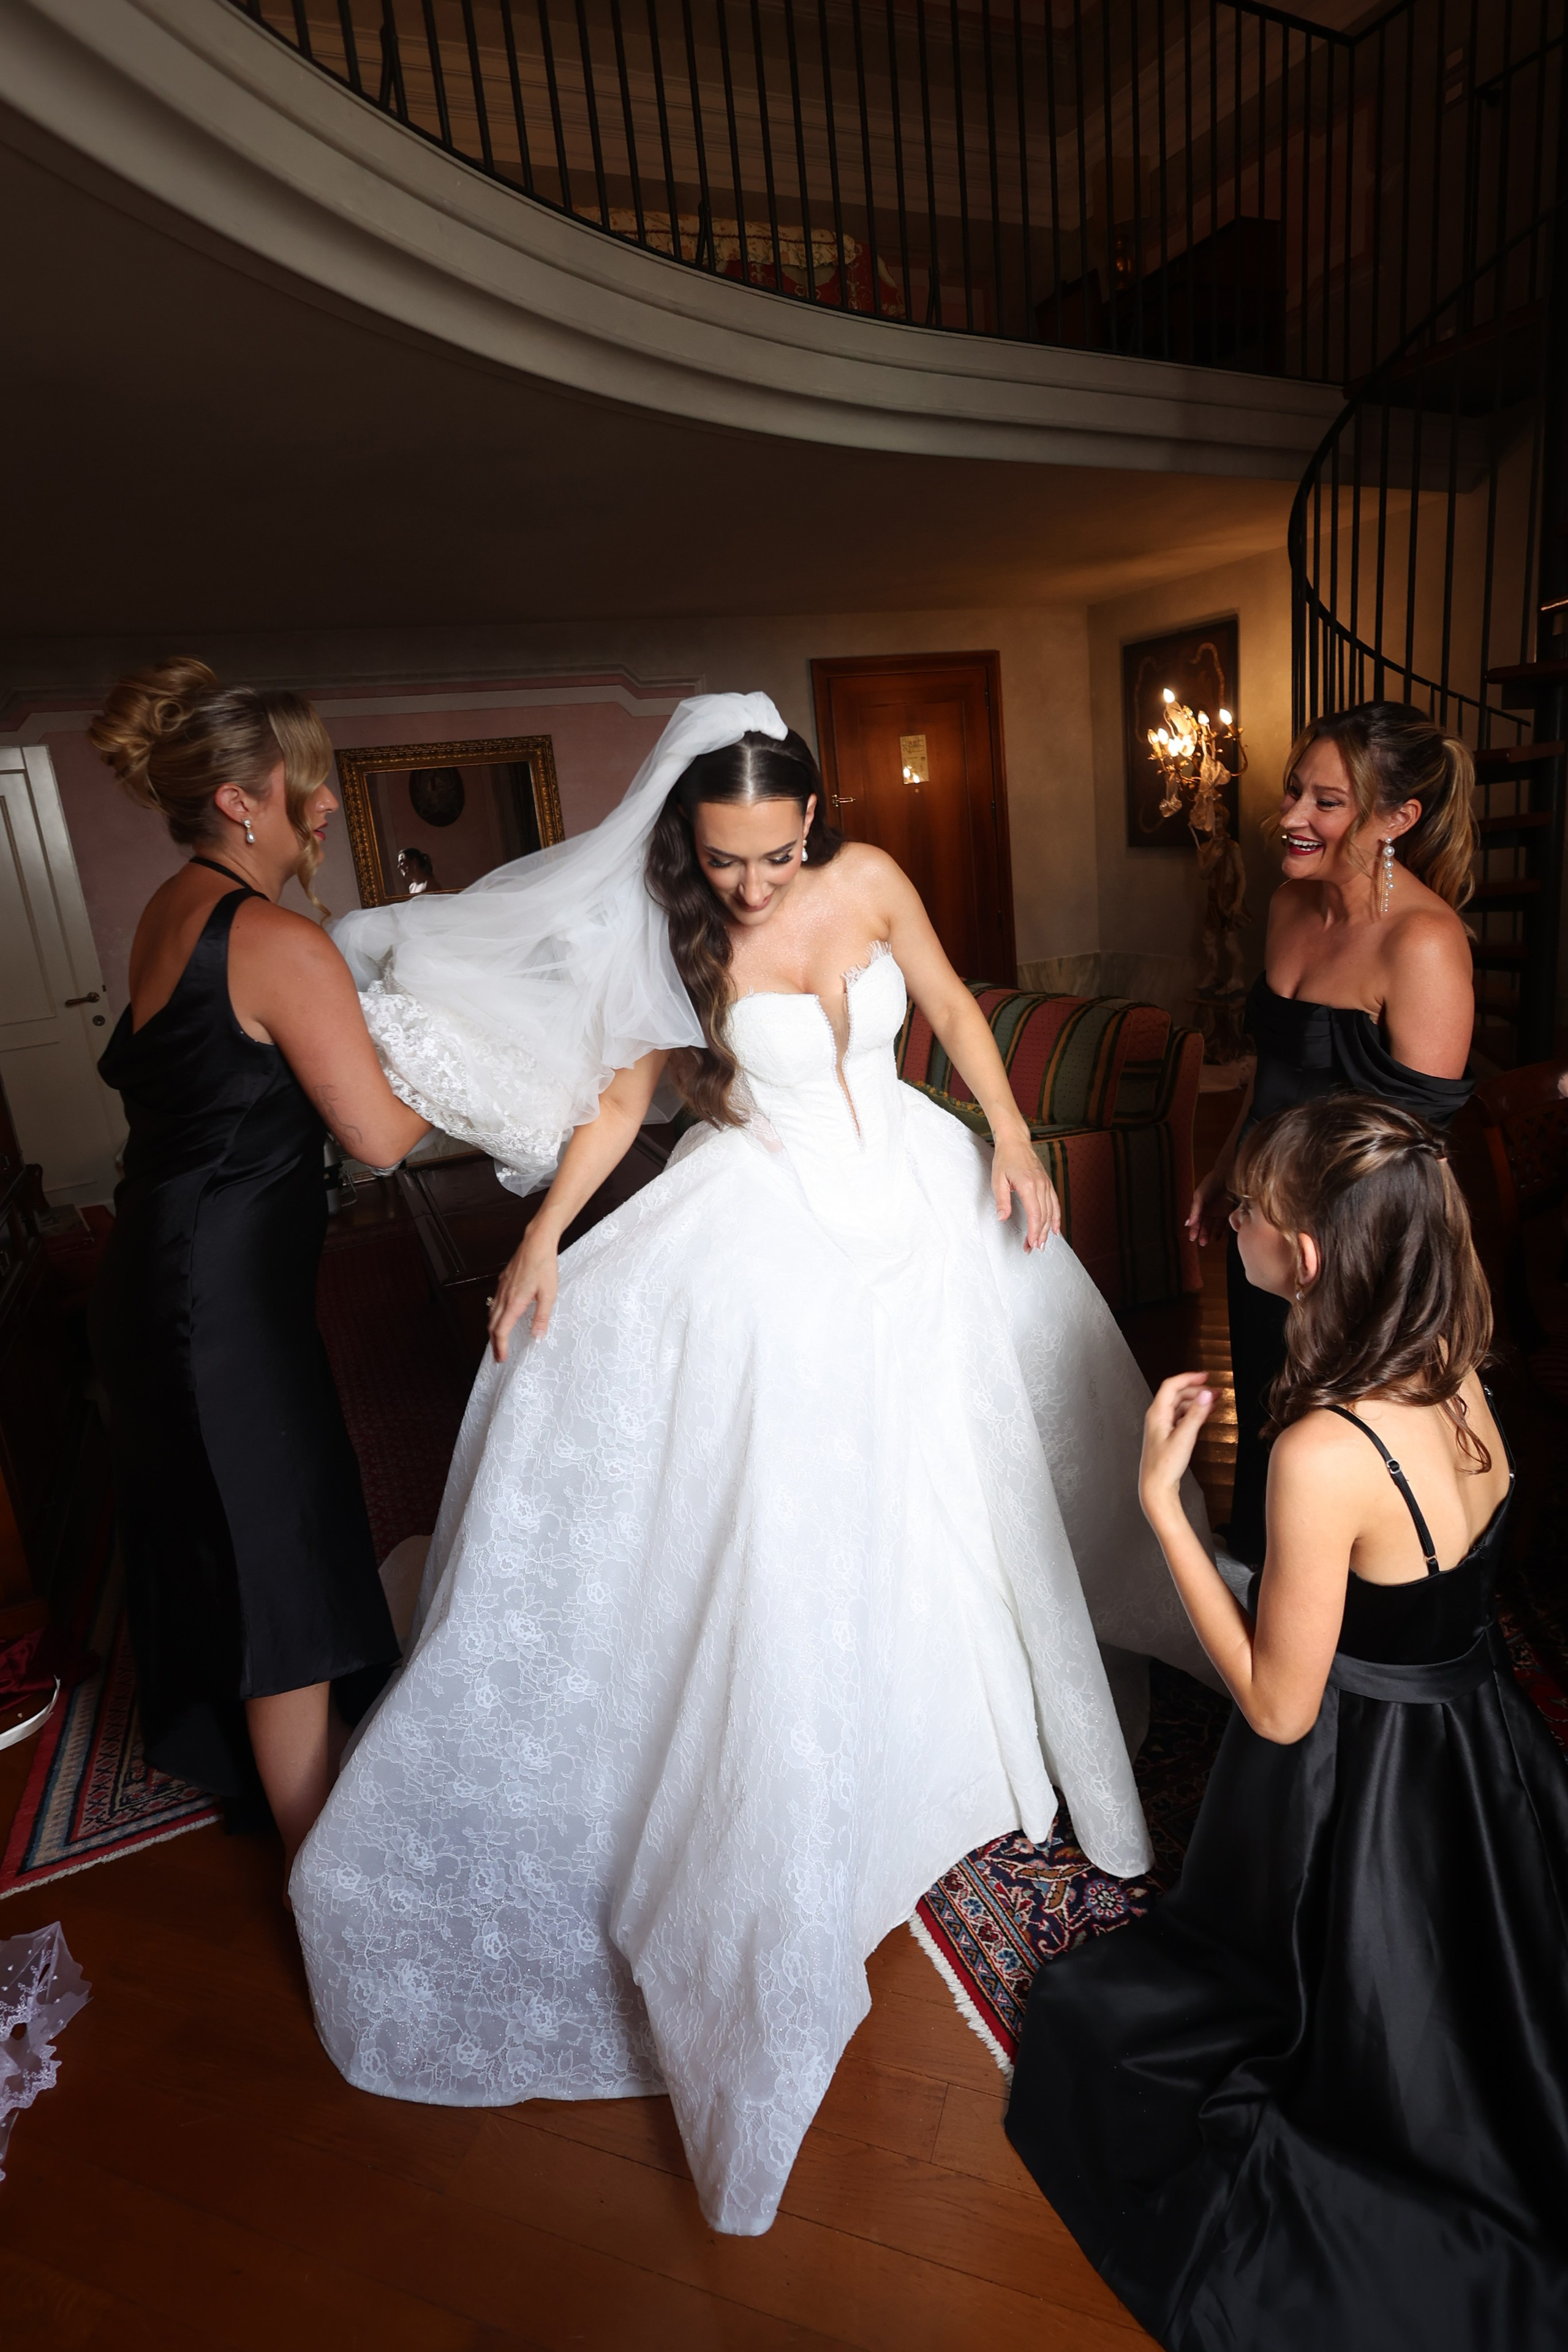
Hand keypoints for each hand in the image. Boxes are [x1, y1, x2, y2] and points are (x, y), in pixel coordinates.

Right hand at [488, 1223, 559, 1361]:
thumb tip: (537, 1337)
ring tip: (497, 1339)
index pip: (501, 1331)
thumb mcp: (549, 1294)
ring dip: (492, 1329)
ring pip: (491, 1313)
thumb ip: (542, 1317)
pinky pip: (494, 1301)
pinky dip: (494, 1314)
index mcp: (514, 1302)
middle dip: (493, 1343)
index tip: (501, 1358)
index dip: (499, 1347)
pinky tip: (500, 1314)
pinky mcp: (503, 1280)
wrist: (537, 1242)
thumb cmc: (544, 1266)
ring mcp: (501, 1287)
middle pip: (492, 1325)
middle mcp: (504, 1296)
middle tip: (497, 1355)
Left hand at [992, 1131, 1062, 1251]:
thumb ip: (1002, 1201)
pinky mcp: (1047, 1183)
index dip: (1034, 1231)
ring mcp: (1046, 1184)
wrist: (1015, 1141)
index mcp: (1028, 1185)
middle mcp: (1041, 1186)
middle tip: (1033, 1248)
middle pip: (1044, 1216)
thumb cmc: (1005, 1159)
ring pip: (1051, 1212)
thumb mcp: (998, 1180)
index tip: (1031, 1243)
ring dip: (1047, 1230)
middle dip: (1039, 1235)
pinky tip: (1055, 1229)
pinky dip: (1056, 1217)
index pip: (1035, 1214)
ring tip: (1042, 1243)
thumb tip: (1003, 1218)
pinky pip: (1055, 1203)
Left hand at [1139, 1373, 1215, 1518]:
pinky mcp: (1167, 1435)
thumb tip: (1206, 1395)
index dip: (1189, 1378)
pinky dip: (1193, 1413)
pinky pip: (1180, 1417)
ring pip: (1180, 1405)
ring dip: (1196, 1401)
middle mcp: (1157, 1417)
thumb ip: (1196, 1415)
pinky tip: (1204, 1415)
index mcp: (1157, 1413)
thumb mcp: (1184, 1438)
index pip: (1172, 1386)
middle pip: (1177, 1394)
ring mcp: (1161, 1426)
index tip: (1206, 1376)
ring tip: (1214, 1402)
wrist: (1156, 1487)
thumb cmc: (1165, 1466)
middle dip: (1197, 1390)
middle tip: (1216, 1392)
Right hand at [1186, 1163, 1231, 1247]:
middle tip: (1203, 1243)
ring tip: (1214, 1239)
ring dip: (1214, 1234)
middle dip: (1203, 1235)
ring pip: (1216, 1226)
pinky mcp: (1231, 1211)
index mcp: (1201, 1207)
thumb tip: (1187, 1223)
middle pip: (1205, 1226)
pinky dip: (1226, 1230)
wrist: (1228, 1174)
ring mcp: (1220, 1211)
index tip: (1192, 1238)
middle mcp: (1210, 1211)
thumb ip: (1195, 1210)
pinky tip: (1225, 1235)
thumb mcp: (1200, 1196)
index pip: (1196, 1221)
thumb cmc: (1211, 1182)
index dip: (1193, 1230)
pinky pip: (1228, 1223)